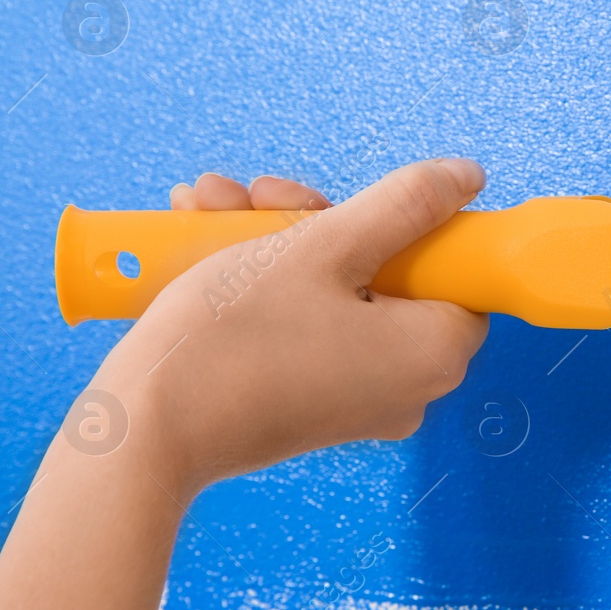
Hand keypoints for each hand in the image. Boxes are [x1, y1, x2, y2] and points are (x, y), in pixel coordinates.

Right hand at [94, 160, 490, 500]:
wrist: (144, 432)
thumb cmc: (234, 340)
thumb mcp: (322, 247)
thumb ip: (402, 206)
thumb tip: (466, 178)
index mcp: (436, 352)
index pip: (459, 270)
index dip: (413, 225)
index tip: (360, 203)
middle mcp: (410, 386)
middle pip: (389, 271)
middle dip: (317, 219)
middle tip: (260, 195)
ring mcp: (358, 399)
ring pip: (336, 290)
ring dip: (277, 238)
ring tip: (209, 207)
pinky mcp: (310, 404)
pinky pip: (308, 325)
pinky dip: (267, 282)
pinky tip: (205, 239)